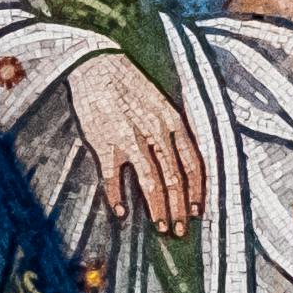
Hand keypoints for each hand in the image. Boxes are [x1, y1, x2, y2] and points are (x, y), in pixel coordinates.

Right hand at [73, 42, 208, 232]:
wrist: (95, 63)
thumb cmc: (126, 81)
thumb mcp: (158, 100)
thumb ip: (169, 128)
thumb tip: (178, 158)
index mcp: (171, 120)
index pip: (193, 163)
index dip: (197, 190)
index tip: (197, 210)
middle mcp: (156, 132)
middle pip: (175, 178)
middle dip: (179, 208)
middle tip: (180, 229)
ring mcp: (130, 138)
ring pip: (152, 182)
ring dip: (158, 208)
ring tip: (161, 226)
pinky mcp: (105, 143)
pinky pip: (113, 178)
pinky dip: (117, 198)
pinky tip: (121, 213)